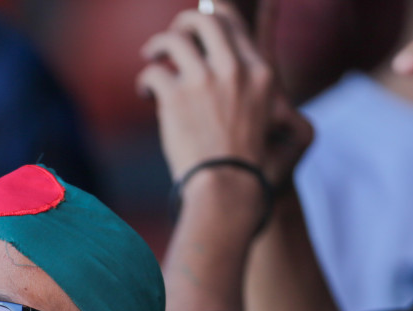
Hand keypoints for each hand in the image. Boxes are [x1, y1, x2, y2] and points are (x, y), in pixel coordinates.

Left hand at [138, 4, 311, 188]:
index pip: (234, 26)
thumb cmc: (246, 166)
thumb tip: (227, 65)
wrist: (228, 190)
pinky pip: (153, 72)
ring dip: (158, 45)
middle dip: (184, 22)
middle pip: (205, 20)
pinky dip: (145, 80)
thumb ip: (250, 87)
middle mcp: (234, 70)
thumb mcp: (267, 118)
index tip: (201, 22)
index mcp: (260, 74)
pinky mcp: (176, 98)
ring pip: (173, 39)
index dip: (214, 16)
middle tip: (173, 36)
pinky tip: (145, 93)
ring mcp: (204, 81)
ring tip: (150, 57)